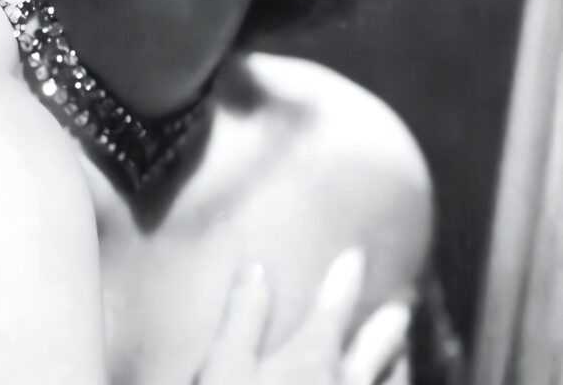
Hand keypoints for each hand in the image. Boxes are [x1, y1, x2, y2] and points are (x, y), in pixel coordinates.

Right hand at [195, 249, 410, 384]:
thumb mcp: (221, 370)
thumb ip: (244, 318)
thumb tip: (258, 267)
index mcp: (311, 361)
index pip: (332, 309)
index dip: (344, 279)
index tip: (356, 256)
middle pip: (376, 348)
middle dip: (388, 324)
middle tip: (403, 307)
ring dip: (400, 367)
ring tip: (405, 356)